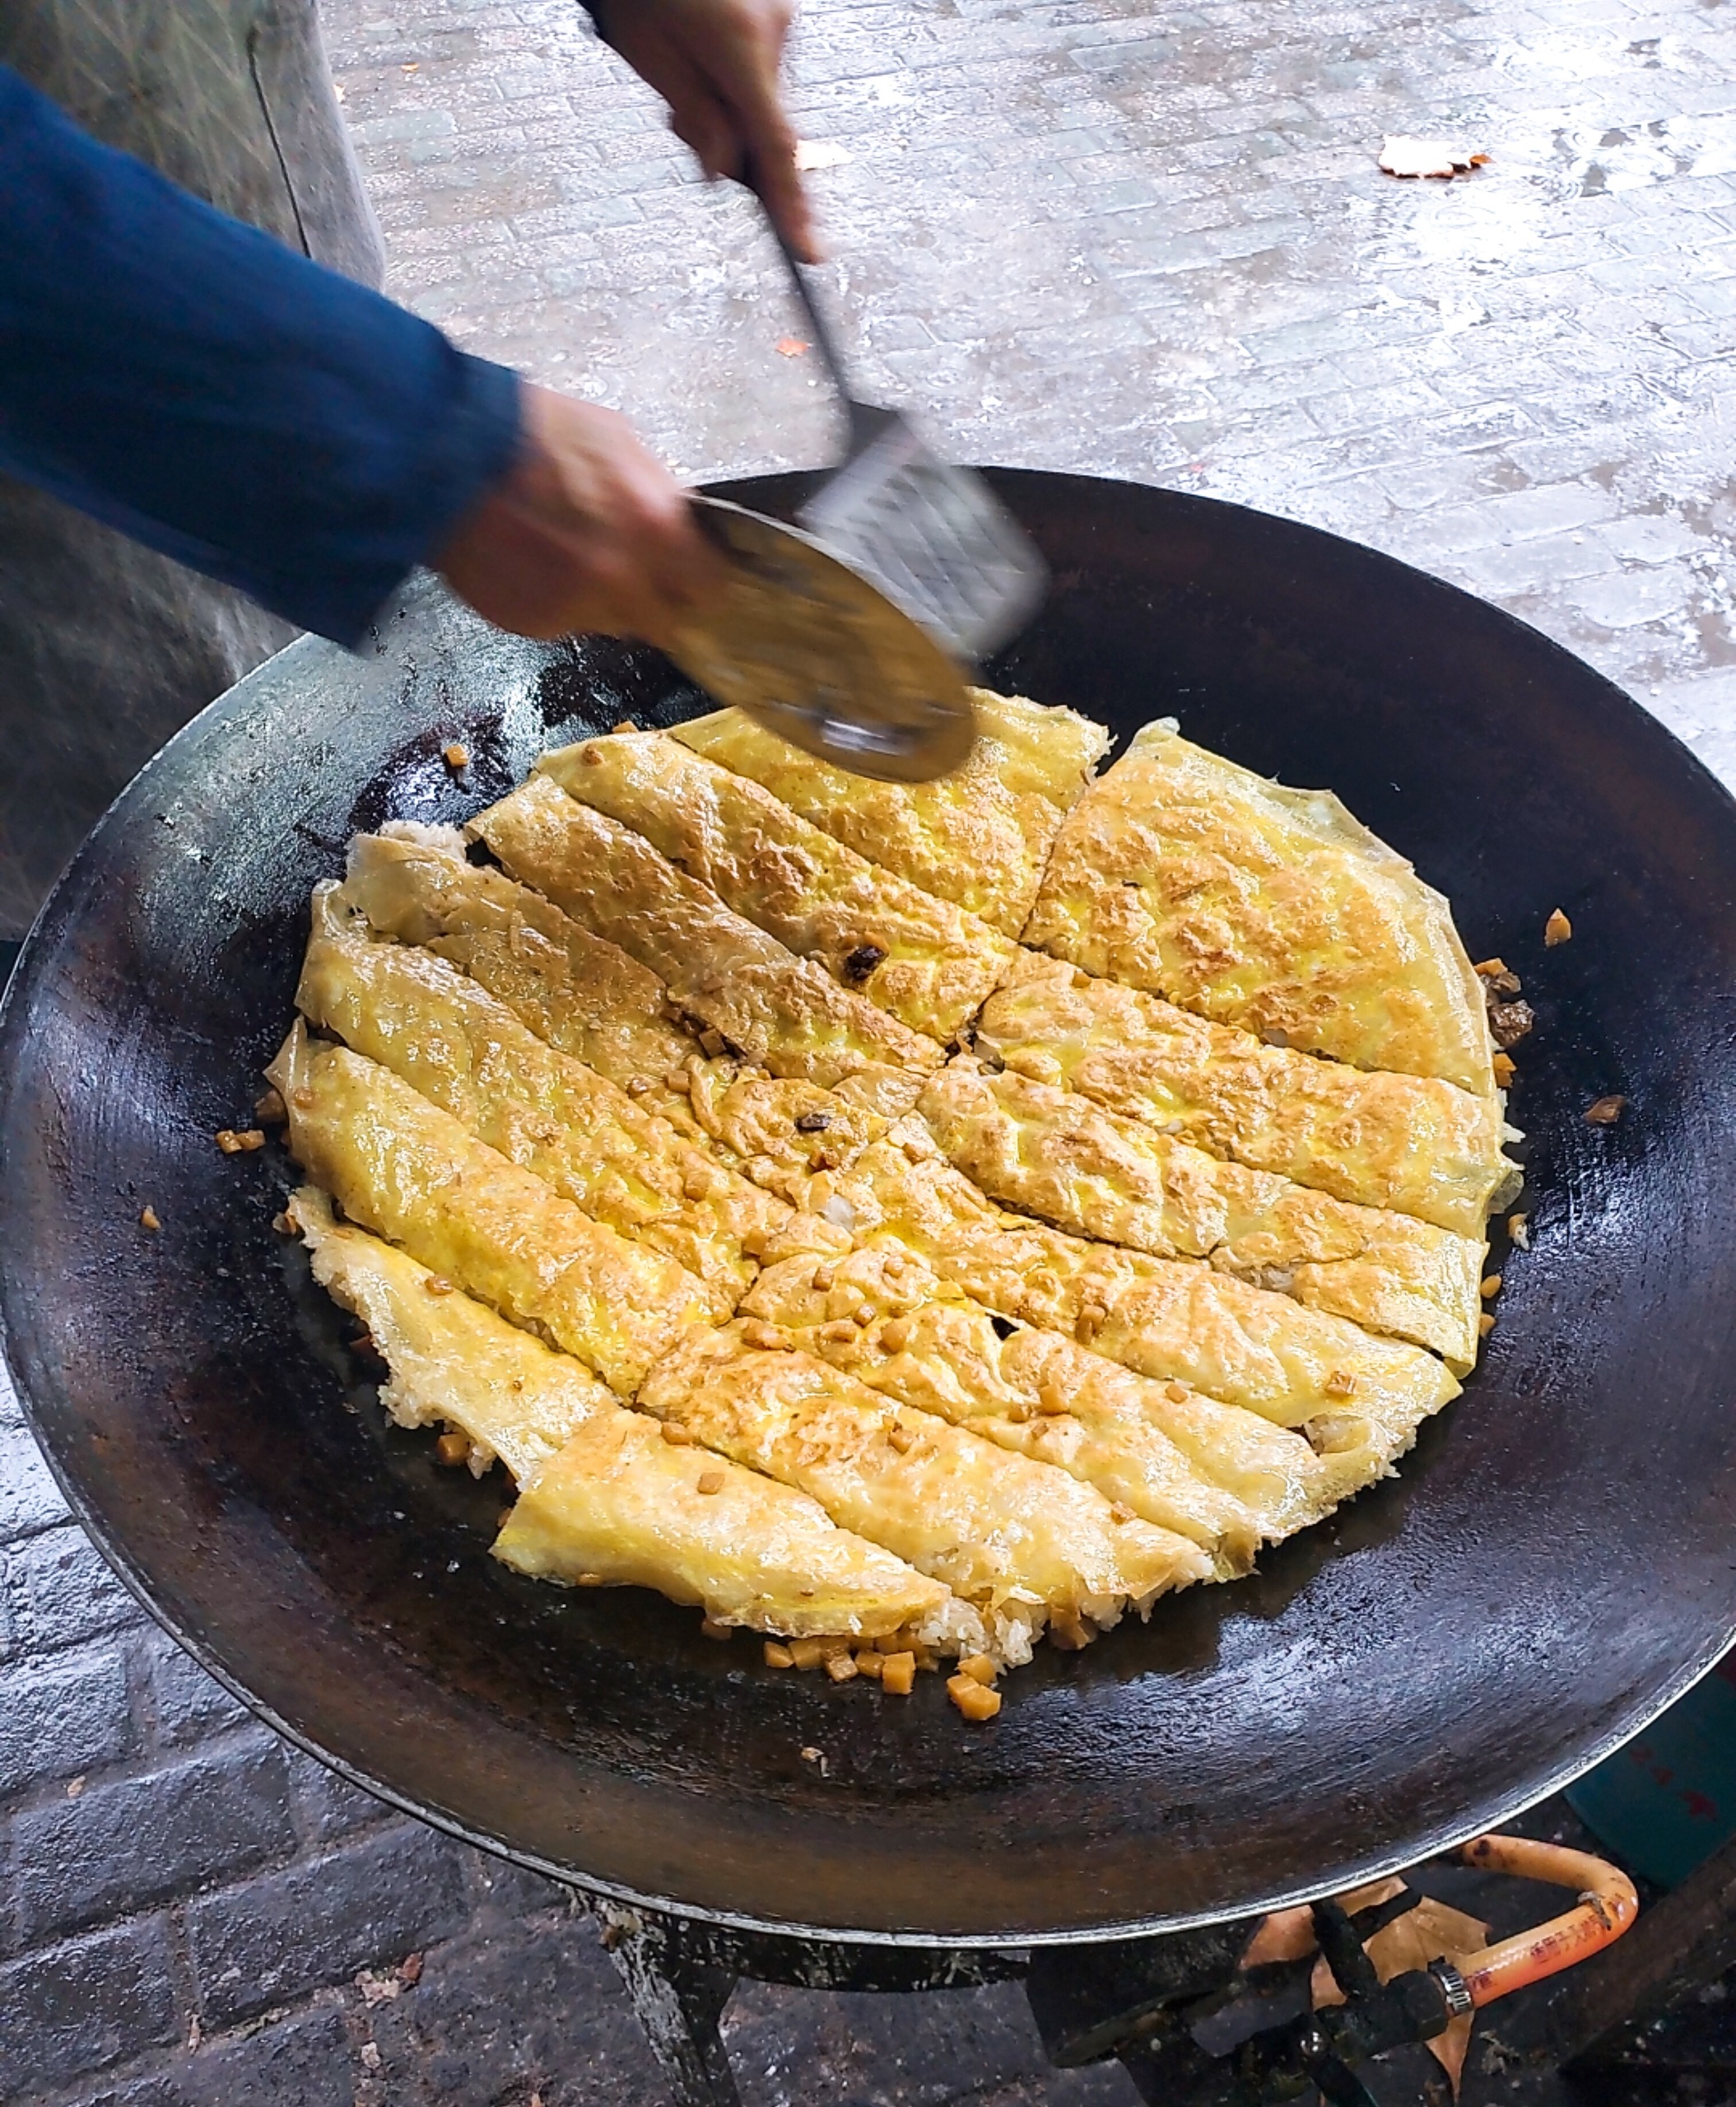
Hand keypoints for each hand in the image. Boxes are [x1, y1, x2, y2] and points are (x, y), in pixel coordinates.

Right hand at [434, 383, 724, 645]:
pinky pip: (564, 622)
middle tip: (626, 565)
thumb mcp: (617, 441)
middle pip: (663, 617)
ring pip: (612, 622)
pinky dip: (557, 601)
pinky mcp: (533, 623)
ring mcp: (576, 608)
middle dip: (652, 595)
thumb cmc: (532, 432)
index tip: (689, 574)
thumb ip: (658, 495)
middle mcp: (622, 581)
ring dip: (602, 599)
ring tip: (567, 554)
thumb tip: (680, 525)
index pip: (709, 589)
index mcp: (655, 531)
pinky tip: (534, 562)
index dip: (698, 580)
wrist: (446, 453)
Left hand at [592, 0, 816, 260]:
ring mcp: (782, 16)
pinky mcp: (779, 9)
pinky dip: (737, 77)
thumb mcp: (650, 56)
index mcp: (740, 48)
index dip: (790, 206)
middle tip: (680, 121)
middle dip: (730, 140)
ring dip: (730, 104)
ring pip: (764, 95)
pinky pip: (765, 65)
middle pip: (767, 123)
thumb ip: (694, 117)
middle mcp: (774, 31)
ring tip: (682, 67)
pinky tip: (703, 48)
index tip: (808, 252)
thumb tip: (724, 174)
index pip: (774, 148)